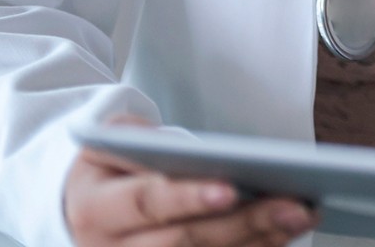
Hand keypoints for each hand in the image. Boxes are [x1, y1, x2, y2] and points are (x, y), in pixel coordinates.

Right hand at [63, 116, 318, 246]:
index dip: (189, 197)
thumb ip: (147, 142)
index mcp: (96, 208)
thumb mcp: (111, 138)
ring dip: (257, 244)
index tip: (232, 188)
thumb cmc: (105, 166)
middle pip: (184, 242)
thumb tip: (200, 153)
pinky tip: (280, 241)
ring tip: (301, 217)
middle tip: (296, 205)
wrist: (73, 206)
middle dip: (245, 224)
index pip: (147, 202)